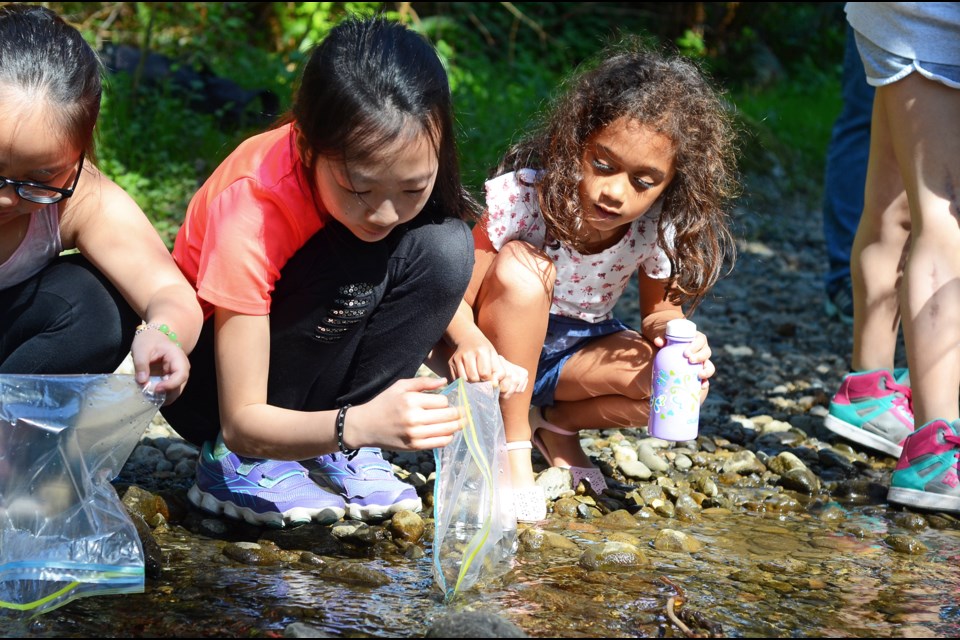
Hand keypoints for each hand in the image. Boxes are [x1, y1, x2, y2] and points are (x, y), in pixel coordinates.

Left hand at [131, 330, 190, 404]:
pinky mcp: (170, 381)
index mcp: (178, 358)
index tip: (155, 388)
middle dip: (164, 394)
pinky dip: (158, 396)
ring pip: (174, 393)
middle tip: (147, 394)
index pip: (181, 375)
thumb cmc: (149, 340)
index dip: (170, 385)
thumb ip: (141, 364)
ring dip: (161, 397)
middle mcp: (181, 369)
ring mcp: (176, 376)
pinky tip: (148, 394)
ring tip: (146, 394)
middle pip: (179, 387)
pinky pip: (168, 392)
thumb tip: (142, 381)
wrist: (153, 337)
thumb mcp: (141, 349)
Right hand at [348, 376, 462, 450]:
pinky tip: (448, 432)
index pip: (443, 401)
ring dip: (457, 425)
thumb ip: (423, 382)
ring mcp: (415, 434)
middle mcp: (414, 418)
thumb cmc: (384, 403)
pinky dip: (448, 437)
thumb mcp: (400, 386)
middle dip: (459, 413)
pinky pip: (440, 443)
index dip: (447, 401)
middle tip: (466, 412)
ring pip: (448, 430)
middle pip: (449, 416)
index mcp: (411, 400)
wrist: (366, 426)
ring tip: (461, 421)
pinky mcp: (415, 447)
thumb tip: (445, 381)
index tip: (447, 401)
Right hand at [447, 335, 528, 398]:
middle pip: (473, 378)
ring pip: (464, 380)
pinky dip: (463, 382)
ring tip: (475, 379)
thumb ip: (499, 373)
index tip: (489, 378)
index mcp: (481, 351)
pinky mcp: (451, 362)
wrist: (469, 340)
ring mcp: (457, 358)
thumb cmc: (485, 352)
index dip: (488, 380)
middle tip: (482, 379)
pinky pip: (456, 379)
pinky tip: (468, 377)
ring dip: (470, 383)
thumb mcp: (496, 360)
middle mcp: (467, 354)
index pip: (484, 374)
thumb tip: (494, 385)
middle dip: (479, 382)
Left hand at [653, 330, 714, 388]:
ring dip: (707, 371)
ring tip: (699, 374)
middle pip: (707, 352)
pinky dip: (705, 382)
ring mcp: (703, 363)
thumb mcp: (668, 342)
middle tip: (690, 360)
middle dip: (700, 356)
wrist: (672, 357)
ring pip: (710, 366)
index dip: (696, 345)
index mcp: (697, 340)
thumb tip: (657, 341)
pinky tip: (702, 386)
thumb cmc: (671, 346)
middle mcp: (702, 351)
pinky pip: (707, 378)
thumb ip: (663, 340)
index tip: (686, 353)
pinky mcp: (701, 373)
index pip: (701, 340)